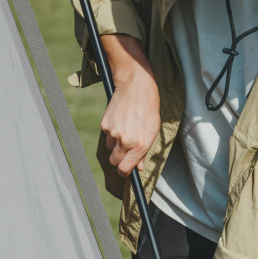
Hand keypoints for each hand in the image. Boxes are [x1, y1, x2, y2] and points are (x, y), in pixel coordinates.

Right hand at [100, 35, 160, 176]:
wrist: (136, 86)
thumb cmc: (148, 108)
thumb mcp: (152, 131)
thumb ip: (144, 151)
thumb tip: (138, 167)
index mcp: (140, 145)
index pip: (124, 169)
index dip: (125, 172)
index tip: (126, 170)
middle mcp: (125, 141)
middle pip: (114, 162)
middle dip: (119, 159)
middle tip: (125, 151)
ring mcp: (113, 133)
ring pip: (110, 148)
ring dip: (115, 144)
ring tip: (126, 128)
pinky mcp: (105, 125)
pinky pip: (106, 135)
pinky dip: (111, 131)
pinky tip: (120, 120)